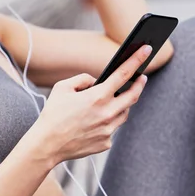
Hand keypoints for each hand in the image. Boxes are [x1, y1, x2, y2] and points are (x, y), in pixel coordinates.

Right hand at [35, 44, 151, 164]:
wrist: (47, 145)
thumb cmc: (52, 114)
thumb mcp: (62, 88)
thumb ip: (83, 79)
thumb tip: (96, 81)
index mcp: (97, 96)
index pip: (123, 73)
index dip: (137, 60)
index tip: (147, 50)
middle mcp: (107, 113)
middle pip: (133, 95)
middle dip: (140, 84)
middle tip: (142, 78)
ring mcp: (108, 130)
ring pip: (123, 113)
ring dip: (121, 105)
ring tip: (114, 101)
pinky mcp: (106, 142)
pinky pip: (112, 129)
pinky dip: (107, 122)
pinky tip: (94, 123)